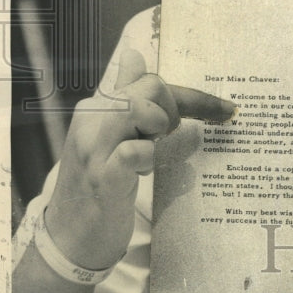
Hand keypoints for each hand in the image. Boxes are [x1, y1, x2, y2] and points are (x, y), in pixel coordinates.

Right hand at [46, 49, 234, 271]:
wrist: (69, 236)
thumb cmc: (99, 181)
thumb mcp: (111, 134)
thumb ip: (126, 97)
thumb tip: (134, 55)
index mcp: (97, 105)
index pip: (148, 80)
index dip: (191, 95)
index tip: (224, 111)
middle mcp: (91, 119)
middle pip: (151, 86)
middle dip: (176, 109)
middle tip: (170, 138)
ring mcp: (93, 148)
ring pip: (139, 109)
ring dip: (161, 126)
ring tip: (153, 149)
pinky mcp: (102, 178)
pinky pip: (132, 151)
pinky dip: (148, 156)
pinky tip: (143, 171)